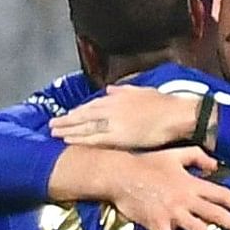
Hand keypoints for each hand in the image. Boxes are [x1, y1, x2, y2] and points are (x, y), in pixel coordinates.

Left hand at [52, 84, 207, 150]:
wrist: (178, 114)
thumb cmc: (165, 104)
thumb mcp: (143, 90)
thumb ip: (124, 90)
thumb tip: (110, 88)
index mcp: (116, 97)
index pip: (91, 105)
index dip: (78, 111)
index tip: (68, 115)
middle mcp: (110, 108)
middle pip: (82, 115)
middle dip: (66, 120)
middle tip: (51, 124)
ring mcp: (112, 122)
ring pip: (84, 126)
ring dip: (67, 129)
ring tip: (53, 133)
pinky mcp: (118, 136)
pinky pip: (94, 138)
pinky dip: (79, 139)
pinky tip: (67, 141)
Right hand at [95, 147, 229, 229]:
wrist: (119, 175)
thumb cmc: (146, 163)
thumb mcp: (175, 154)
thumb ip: (197, 157)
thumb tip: (216, 166)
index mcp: (191, 184)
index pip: (221, 195)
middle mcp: (185, 200)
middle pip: (215, 214)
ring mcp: (172, 213)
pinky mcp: (157, 224)